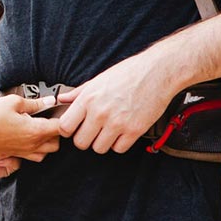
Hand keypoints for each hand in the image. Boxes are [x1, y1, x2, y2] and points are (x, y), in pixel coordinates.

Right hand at [0, 94, 63, 159]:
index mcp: (36, 130)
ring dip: (49, 141)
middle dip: (58, 131)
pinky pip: (36, 156)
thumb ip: (35, 102)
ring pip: (48, 151)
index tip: (61, 110)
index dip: (64, 117)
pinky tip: (32, 137)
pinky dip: (39, 149)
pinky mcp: (18, 154)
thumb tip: (50, 100)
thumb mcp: (14, 102)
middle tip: (51, 118)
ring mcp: (25, 151)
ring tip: (42, 128)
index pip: (61, 127)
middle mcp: (33, 144)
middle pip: (57, 142)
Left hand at [57, 52, 178, 153]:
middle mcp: (100, 113)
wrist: (158, 72)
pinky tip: (122, 131)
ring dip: (103, 142)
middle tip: (92, 131)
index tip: (73, 128)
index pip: (65, 127)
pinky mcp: (134, 130)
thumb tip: (61, 99)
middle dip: (85, 138)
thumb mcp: (99, 79)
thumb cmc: (129, 73)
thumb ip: (78, 93)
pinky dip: (119, 143)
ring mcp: (117, 123)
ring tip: (109, 130)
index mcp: (88, 99)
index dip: (68, 130)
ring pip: (99, 148)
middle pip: (81, 143)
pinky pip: (119, 149)